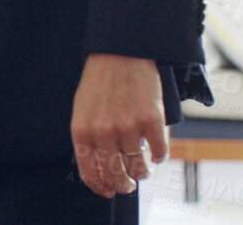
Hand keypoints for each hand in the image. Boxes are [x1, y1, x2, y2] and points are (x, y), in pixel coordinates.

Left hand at [69, 53, 166, 197]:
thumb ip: (88, 138)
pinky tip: (157, 153)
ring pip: (139, 169)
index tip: (110, 191)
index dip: (102, 187)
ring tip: (144, 169)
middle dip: (124, 186)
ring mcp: (128, 127)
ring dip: (142, 174)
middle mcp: (103, 132)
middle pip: (116, 176)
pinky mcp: (151, 120)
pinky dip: (160, 157)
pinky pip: (160, 153)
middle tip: (129, 185)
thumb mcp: (83, 109)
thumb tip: (100, 169)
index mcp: (82, 130)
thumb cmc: (100, 81)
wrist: (120, 51)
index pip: (91, 174)